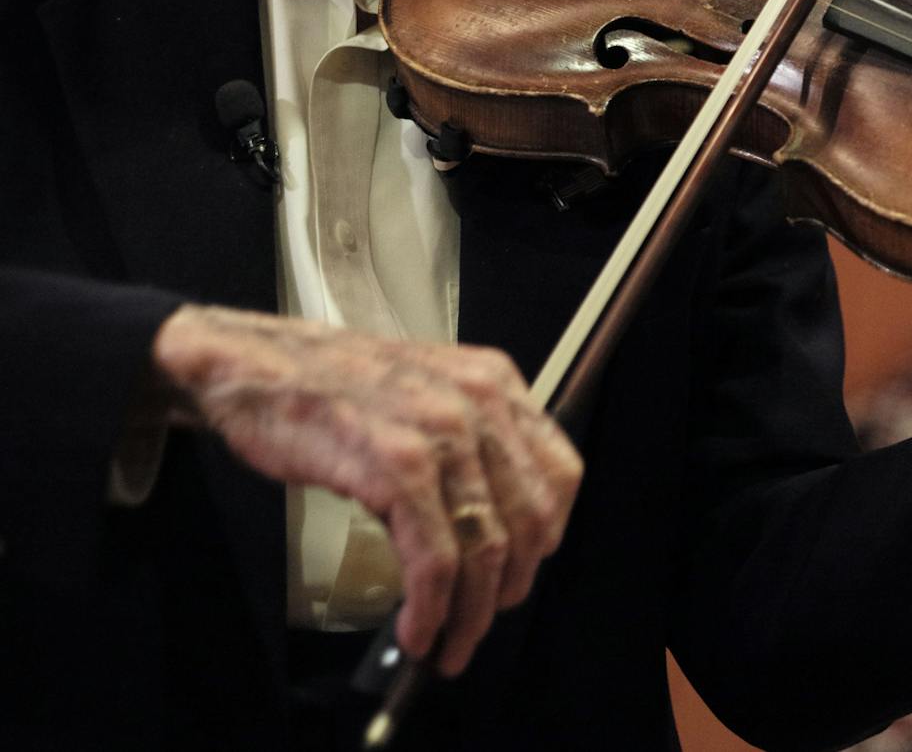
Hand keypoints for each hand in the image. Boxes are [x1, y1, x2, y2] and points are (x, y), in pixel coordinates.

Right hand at [150, 305, 581, 674]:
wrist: (252, 366)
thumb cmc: (330, 387)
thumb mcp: (424, 393)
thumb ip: (469, 441)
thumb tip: (491, 520)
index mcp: (494, 383)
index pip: (560, 472)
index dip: (546, 536)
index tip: (524, 571)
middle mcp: (479, 402)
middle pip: (530, 519)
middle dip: (510, 587)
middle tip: (482, 622)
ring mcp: (440, 433)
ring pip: (486, 546)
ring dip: (471, 612)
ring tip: (448, 643)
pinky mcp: (395, 466)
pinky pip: (434, 556)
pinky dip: (431, 605)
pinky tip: (416, 628)